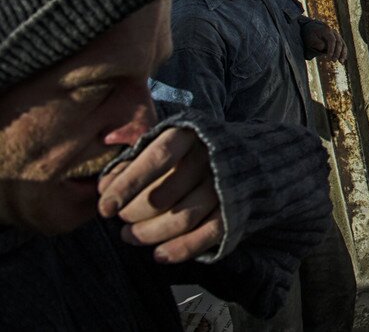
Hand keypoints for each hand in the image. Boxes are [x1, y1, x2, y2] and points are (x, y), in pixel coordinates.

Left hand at [97, 128, 224, 263]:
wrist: (242, 153)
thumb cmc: (184, 151)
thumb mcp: (156, 145)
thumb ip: (129, 163)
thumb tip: (104, 187)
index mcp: (189, 134)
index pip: (158, 158)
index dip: (129, 184)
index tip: (106, 208)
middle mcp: (210, 157)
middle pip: (164, 196)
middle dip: (134, 214)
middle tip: (121, 219)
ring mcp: (225, 184)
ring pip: (184, 219)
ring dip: (151, 233)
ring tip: (130, 235)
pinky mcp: (235, 208)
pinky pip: (208, 234)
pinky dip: (182, 249)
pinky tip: (159, 255)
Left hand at [302, 19, 346, 61]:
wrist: (313, 30)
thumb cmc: (310, 35)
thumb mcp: (310, 38)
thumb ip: (317, 43)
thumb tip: (324, 48)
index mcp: (327, 30)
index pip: (332, 40)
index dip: (332, 49)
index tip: (329, 57)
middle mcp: (334, 32)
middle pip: (339, 42)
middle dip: (337, 53)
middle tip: (334, 61)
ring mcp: (337, 36)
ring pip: (343, 45)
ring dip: (343, 54)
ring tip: (341, 62)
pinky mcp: (338, 41)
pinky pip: (343, 47)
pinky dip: (343, 54)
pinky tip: (342, 61)